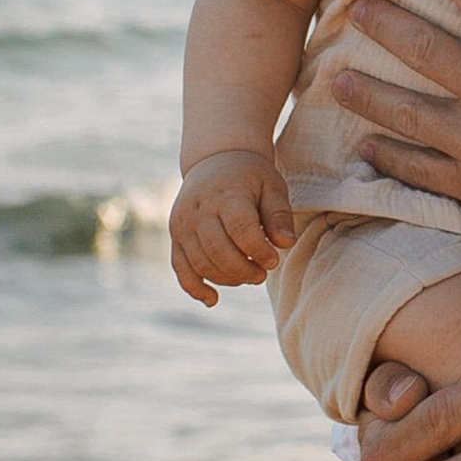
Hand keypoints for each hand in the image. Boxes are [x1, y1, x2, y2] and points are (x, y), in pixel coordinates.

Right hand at [170, 150, 296, 302]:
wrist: (215, 159)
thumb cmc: (250, 176)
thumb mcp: (272, 186)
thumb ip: (279, 215)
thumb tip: (285, 244)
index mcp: (226, 195)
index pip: (241, 230)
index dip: (259, 251)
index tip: (274, 260)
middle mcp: (199, 210)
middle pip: (218, 251)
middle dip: (244, 270)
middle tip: (262, 274)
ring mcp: (182, 224)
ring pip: (200, 263)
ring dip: (227, 278)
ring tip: (249, 276)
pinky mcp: (175, 236)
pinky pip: (180, 268)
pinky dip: (194, 287)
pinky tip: (213, 300)